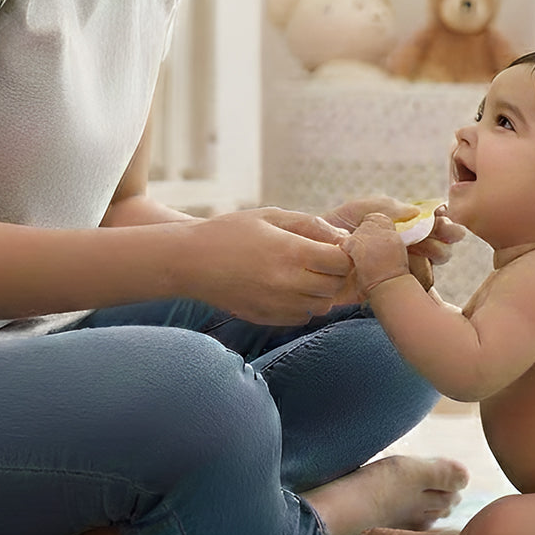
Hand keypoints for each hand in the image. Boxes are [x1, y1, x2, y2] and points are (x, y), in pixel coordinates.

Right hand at [179, 208, 352, 325]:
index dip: (343, 254)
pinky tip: (288, 288)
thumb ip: (310, 224)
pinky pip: (301, 317)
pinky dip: (303, 305)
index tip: (333, 247)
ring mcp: (276, 304)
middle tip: (321, 260)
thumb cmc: (232, 231)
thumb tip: (343, 238)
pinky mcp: (266, 318)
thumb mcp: (271, 216)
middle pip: (335, 286)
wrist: (191, 260)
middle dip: (334, 273)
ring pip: (321, 306)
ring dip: (321, 291)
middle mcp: (286, 282)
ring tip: (304, 273)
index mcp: (290, 251)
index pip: (340, 262)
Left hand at [324, 196, 465, 290]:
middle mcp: (403, 248)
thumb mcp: (357, 210)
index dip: (441, 219)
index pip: (429, 221)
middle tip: (449, 235)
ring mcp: (399, 270)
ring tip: (434, 250)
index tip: (446, 218)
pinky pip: (414, 285)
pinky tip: (419, 268)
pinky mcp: (391, 290)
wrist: (312, 255)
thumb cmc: (332, 229)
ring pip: (430, 263)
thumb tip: (415, 212)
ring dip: (437, 253)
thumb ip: (385, 207)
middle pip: (436, 241)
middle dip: (446, 236)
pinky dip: (421, 275)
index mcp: (399, 225)